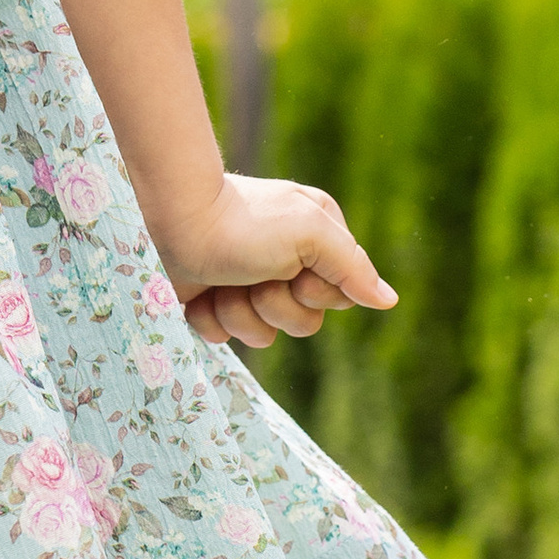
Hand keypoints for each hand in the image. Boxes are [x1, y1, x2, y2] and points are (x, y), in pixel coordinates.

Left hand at [153, 172, 397, 351]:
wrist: (169, 220)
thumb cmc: (243, 223)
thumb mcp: (310, 233)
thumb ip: (352, 267)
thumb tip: (388, 300)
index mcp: (317, 239)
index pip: (340, 297)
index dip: (316, 294)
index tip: (294, 271)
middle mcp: (286, 263)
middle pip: (304, 323)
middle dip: (275, 306)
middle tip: (254, 276)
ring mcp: (247, 285)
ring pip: (263, 336)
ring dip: (239, 313)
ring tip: (222, 283)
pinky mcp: (212, 302)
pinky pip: (224, 338)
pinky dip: (210, 319)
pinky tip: (200, 294)